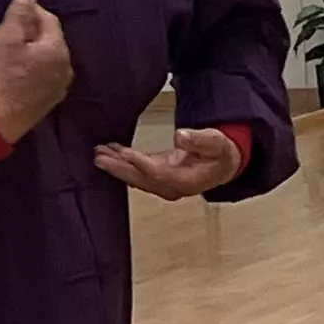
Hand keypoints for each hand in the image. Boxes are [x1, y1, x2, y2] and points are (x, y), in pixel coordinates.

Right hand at [0, 0, 71, 140]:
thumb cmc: (0, 77)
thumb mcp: (5, 39)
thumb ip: (20, 13)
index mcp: (58, 49)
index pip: (49, 19)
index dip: (31, 12)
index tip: (13, 15)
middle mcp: (66, 67)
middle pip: (51, 39)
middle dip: (32, 32)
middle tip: (9, 34)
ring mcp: (60, 87)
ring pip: (48, 58)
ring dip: (34, 51)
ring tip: (11, 53)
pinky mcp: (50, 101)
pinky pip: (45, 75)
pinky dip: (34, 68)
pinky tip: (17, 72)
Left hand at [96, 126, 244, 200]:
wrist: (224, 164)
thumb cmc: (220, 154)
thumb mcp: (216, 142)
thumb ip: (199, 140)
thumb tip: (181, 136)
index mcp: (186, 181)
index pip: (158, 173)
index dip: (140, 163)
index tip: (124, 152)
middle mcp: (171, 186)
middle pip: (140, 179)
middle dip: (118, 169)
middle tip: (99, 158)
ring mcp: (164, 183)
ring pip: (136, 177)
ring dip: (117, 166)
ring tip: (98, 154)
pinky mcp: (159, 174)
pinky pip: (138, 171)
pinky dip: (123, 162)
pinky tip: (111, 152)